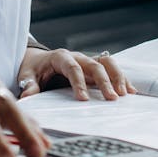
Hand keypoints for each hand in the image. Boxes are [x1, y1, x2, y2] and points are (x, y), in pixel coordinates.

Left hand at [16, 47, 136, 101]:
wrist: (37, 61)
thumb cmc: (33, 69)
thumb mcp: (26, 75)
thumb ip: (29, 85)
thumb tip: (27, 96)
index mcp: (60, 57)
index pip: (72, 67)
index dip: (78, 82)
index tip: (83, 99)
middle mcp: (77, 57)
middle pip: (94, 65)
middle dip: (104, 81)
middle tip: (112, 98)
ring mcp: (87, 62)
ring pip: (107, 63)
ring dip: (117, 77)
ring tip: (125, 94)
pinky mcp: (94, 69)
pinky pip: (111, 70)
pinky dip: (122, 79)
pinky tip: (130, 92)